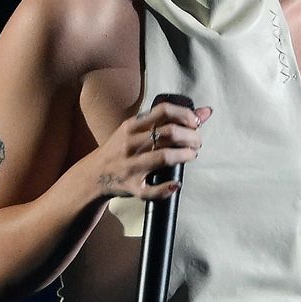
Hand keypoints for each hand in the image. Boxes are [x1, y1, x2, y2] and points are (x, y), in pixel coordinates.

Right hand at [86, 100, 210, 200]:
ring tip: (191, 155)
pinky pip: (151, 190)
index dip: (185, 115)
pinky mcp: (131, 187)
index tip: (196, 123)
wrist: (94, 175)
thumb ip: (169, 120)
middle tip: (197, 142)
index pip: (163, 111)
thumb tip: (206, 112)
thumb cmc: (122, 148)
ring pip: (163, 157)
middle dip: (191, 137)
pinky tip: (176, 183)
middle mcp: (130, 143)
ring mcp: (130, 166)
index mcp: (131, 126)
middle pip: (168, 133)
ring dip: (185, 155)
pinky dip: (166, 188)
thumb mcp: (139, 130)